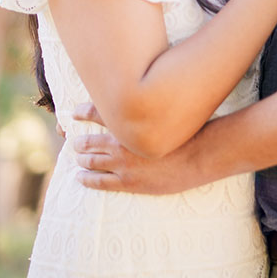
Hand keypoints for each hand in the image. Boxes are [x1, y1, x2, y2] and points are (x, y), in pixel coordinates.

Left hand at [68, 102, 203, 194]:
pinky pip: (99, 181)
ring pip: (90, 161)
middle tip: (74, 141)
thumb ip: (153, 106)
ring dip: (81, 159)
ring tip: (78, 158)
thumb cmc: (191, 132)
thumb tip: (147, 95)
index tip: (74, 113)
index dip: (81, 112)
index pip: (95, 113)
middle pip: (88, 141)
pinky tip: (80, 177)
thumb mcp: (170, 111)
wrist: (202, 157)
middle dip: (78, 142)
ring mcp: (123, 164)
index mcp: (130, 123)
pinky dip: (86, 178)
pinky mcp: (129, 181)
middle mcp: (121, 142)